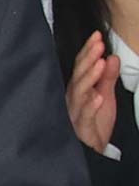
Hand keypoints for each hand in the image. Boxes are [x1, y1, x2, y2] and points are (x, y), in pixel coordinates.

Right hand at [65, 31, 119, 153]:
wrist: (90, 149)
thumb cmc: (94, 121)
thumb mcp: (105, 95)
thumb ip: (107, 77)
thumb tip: (112, 57)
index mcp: (79, 87)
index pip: (82, 65)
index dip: (89, 50)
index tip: (97, 36)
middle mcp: (74, 96)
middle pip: (79, 74)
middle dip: (88, 58)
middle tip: (98, 45)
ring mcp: (75, 110)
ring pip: (80, 91)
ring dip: (90, 77)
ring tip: (100, 64)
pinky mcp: (81, 125)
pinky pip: (85, 114)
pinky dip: (90, 106)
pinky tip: (98, 97)